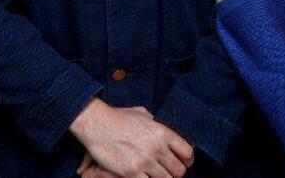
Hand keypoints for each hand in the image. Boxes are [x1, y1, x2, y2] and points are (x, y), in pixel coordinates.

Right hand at [70, 99, 193, 177]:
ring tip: (155, 174)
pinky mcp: (131, 172)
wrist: (96, 124)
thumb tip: (165, 131)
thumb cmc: (117, 117)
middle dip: (175, 172)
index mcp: (162, 132)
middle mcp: (156, 148)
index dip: (187, 160)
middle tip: (168, 171)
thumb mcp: (142, 114)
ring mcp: (144, 161)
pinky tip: (143, 176)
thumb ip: (156, 124)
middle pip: (179, 170)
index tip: (184, 162)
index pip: (188, 152)